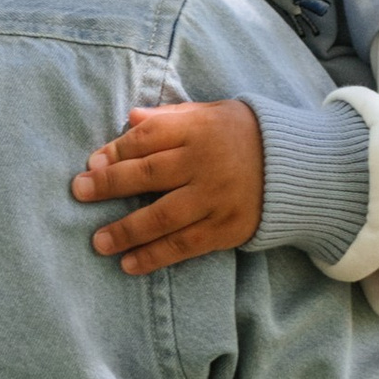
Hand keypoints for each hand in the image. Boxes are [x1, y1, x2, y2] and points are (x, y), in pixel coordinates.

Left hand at [72, 100, 265, 271]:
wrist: (299, 169)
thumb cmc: (245, 136)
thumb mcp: (212, 114)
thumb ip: (171, 118)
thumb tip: (130, 119)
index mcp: (199, 129)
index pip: (147, 139)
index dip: (116, 151)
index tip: (91, 163)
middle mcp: (205, 164)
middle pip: (148, 175)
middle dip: (109, 185)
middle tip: (79, 193)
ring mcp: (216, 199)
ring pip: (162, 217)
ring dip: (126, 231)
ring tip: (99, 242)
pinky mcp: (226, 229)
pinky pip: (184, 245)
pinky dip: (155, 256)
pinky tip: (129, 264)